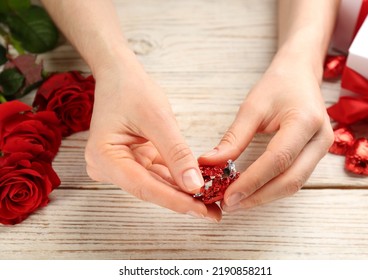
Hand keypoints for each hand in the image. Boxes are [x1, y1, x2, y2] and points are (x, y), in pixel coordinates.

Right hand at [85, 51, 220, 221]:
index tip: (201, 210)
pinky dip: (178, 178)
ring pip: (156, 184)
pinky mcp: (131, 162)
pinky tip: (199, 186)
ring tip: (211, 201)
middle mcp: (108, 167)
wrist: (120, 76)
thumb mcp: (158, 119)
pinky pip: (157, 173)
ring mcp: (119, 166)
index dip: (175, 200)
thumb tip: (195, 185)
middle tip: (213, 212)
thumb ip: (176, 153)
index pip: (144, 186)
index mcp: (104, 156)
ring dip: (183, 191)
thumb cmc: (132, 90)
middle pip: (150, 189)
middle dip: (182, 199)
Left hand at [198, 58, 333, 211]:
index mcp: (305, 121)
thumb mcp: (252, 107)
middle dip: (258, 196)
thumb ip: (234, 138)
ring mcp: (322, 149)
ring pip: (294, 184)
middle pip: (291, 180)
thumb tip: (210, 163)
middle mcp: (320, 139)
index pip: (277, 160)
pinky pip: (295, 178)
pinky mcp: (316, 155)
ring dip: (264, 196)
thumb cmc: (277, 85)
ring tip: (237, 201)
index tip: (227, 195)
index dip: (252, 181)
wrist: (300, 74)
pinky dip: (272, 188)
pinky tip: (252, 191)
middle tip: (229, 204)